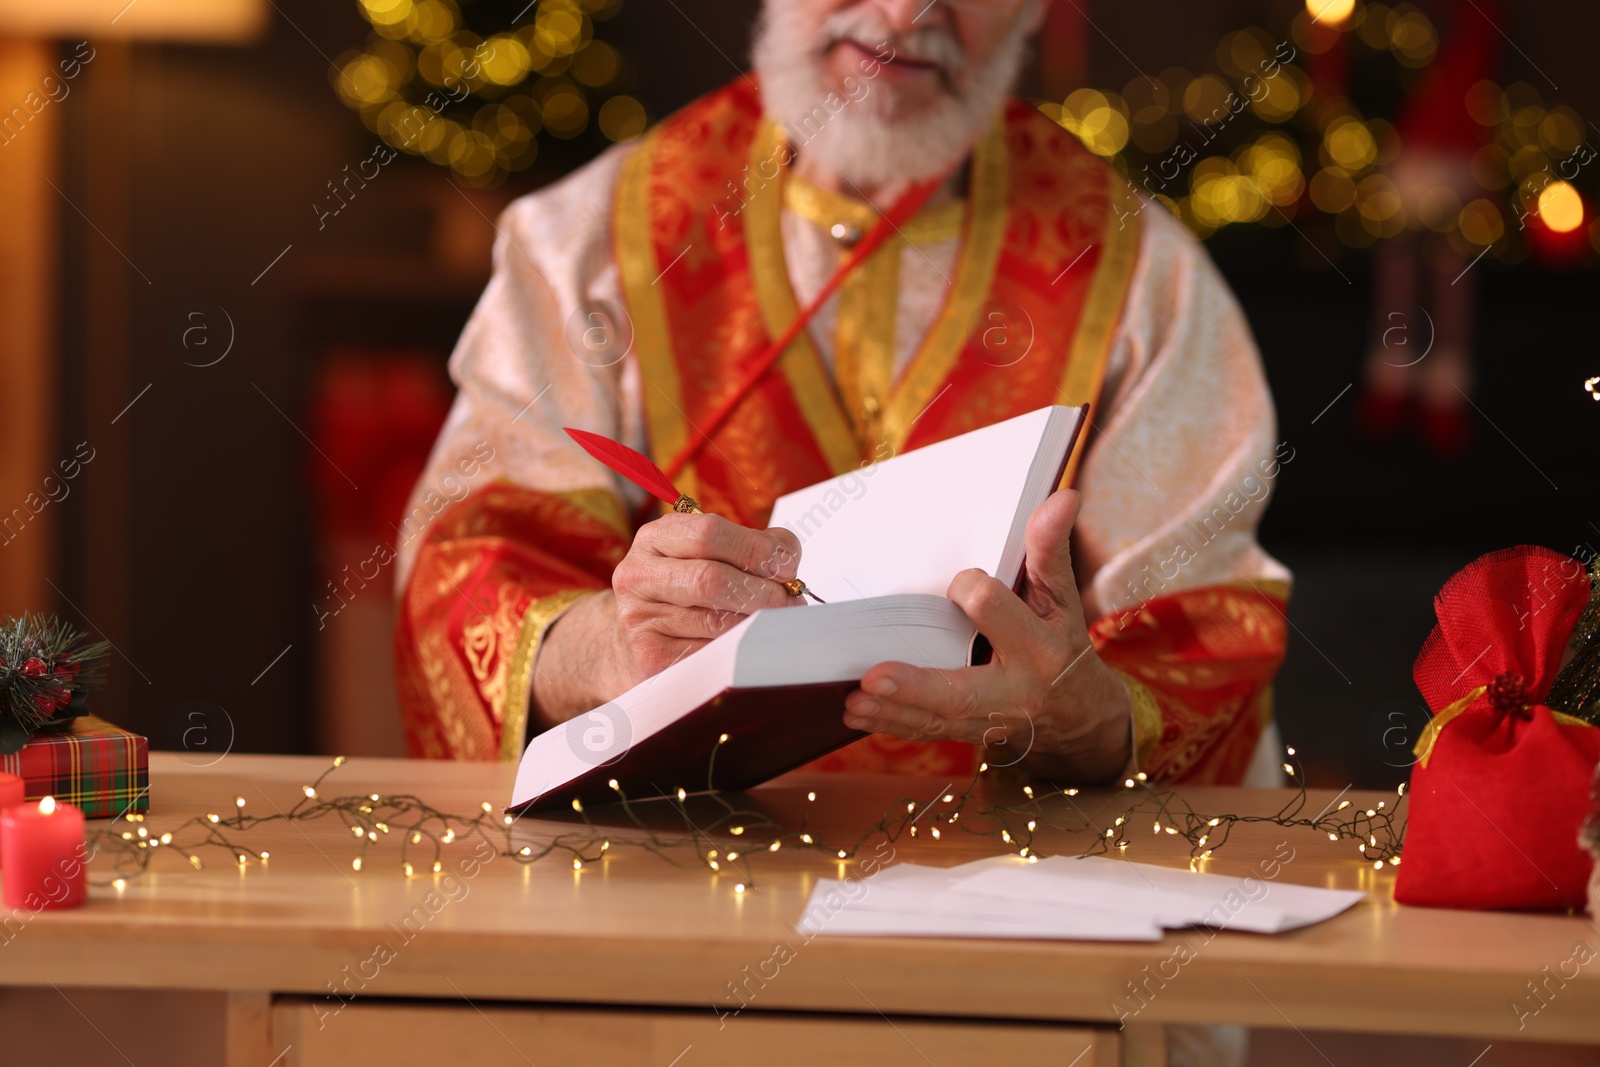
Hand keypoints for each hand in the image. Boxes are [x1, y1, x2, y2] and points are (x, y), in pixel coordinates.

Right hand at [533, 514, 803, 727]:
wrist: (642, 637)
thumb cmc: (691, 590)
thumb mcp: (713, 553)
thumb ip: (755, 546)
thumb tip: (787, 561)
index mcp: (656, 538)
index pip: (708, 532)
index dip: (757, 549)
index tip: (787, 566)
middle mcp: (638, 575)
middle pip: (710, 579)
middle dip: (762, 591)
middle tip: (790, 601)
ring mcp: (639, 618)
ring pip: (715, 623)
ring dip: (757, 624)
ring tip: (774, 623)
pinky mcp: (650, 658)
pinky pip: (709, 655)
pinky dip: (738, 651)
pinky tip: (747, 645)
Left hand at [841, 489, 1132, 783]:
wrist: (1075, 710)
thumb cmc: (1060, 638)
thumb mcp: (1060, 595)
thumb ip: (1049, 548)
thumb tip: (1062, 497)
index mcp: (1039, 645)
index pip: (990, 608)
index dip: (967, 588)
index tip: (959, 582)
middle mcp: (1015, 690)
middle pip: (960, 690)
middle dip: (917, 686)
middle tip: (873, 679)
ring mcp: (988, 719)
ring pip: (935, 719)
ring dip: (891, 710)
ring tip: (854, 700)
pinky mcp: (967, 733)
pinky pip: (925, 731)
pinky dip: (890, 723)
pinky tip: (856, 713)